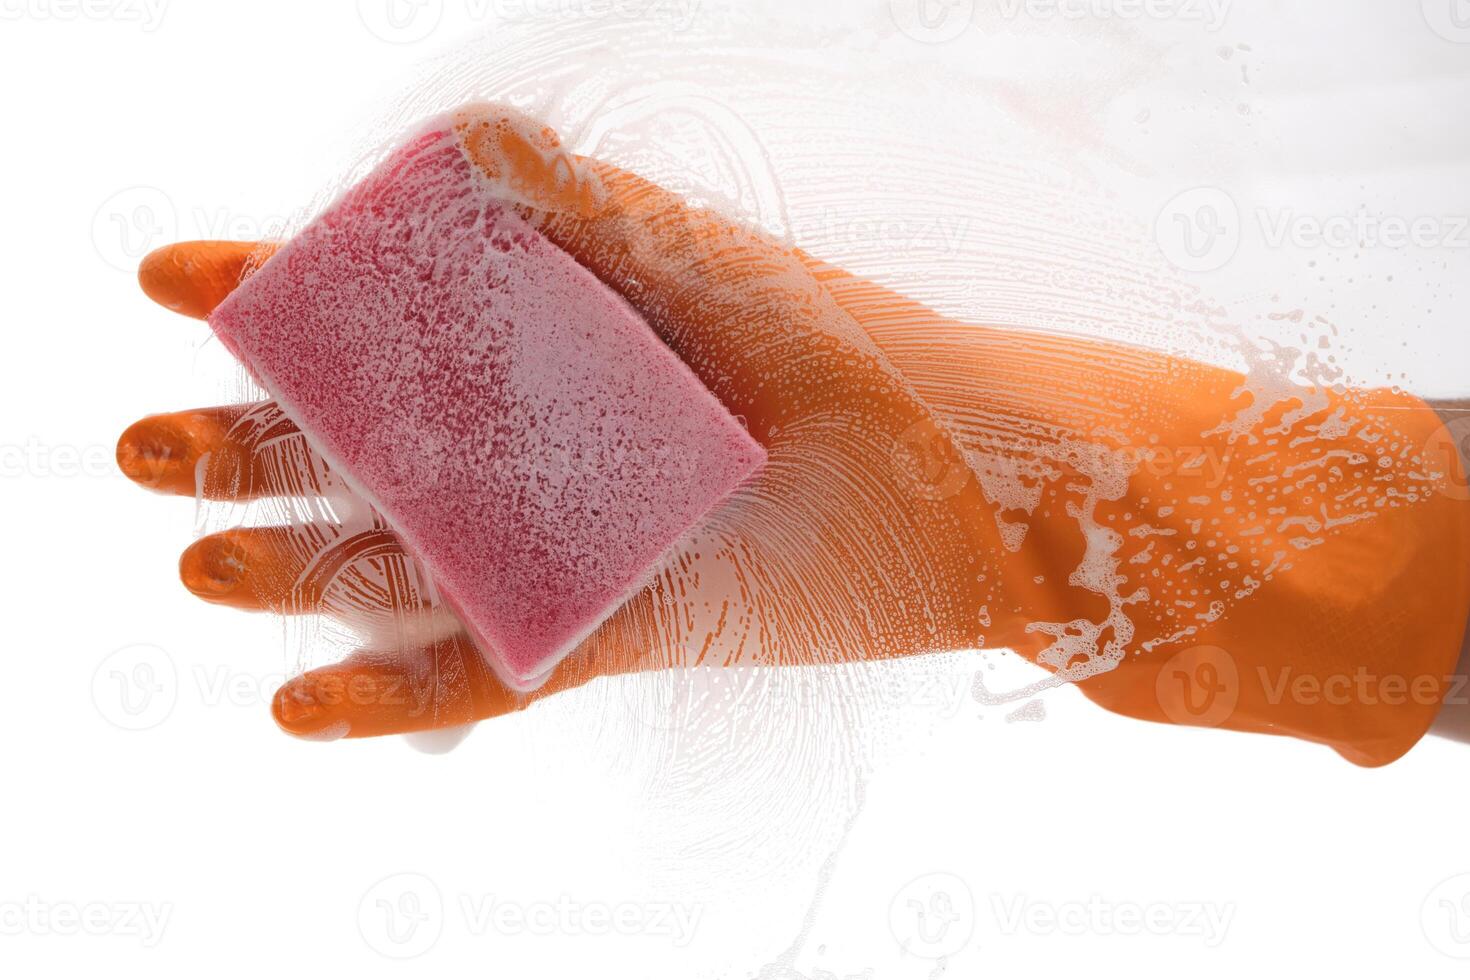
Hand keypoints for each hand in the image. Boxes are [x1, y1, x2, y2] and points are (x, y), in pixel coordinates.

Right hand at [117, 106, 998, 739]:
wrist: (981, 491)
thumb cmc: (855, 352)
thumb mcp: (713, 269)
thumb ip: (584, 213)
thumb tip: (455, 139)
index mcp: (554, 336)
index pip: (389, 316)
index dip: (279, 298)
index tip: (176, 284)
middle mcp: (545, 438)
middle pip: (370, 448)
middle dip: (251, 446)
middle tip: (144, 448)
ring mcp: (571, 539)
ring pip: (404, 562)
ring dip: (295, 568)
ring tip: (201, 561)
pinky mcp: (613, 628)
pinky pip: (486, 666)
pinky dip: (395, 691)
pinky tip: (303, 705)